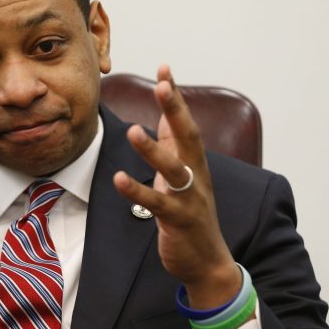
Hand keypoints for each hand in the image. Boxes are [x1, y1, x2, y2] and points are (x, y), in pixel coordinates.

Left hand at [113, 65, 240, 310]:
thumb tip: (163, 115)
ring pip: (173, 170)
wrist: (208, 262)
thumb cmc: (191, 214)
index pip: (185, 122)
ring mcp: (190, 198)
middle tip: (162, 84)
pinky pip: (157, 203)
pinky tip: (119, 179)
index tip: (165, 67)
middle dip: (175, 110)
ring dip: (153, 150)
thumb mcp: (183, 175)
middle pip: (189, 137)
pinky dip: (137, 191)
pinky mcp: (178, 220)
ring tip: (134, 131)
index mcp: (195, 162)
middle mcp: (196, 175)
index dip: (175, 96)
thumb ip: (174, 145)